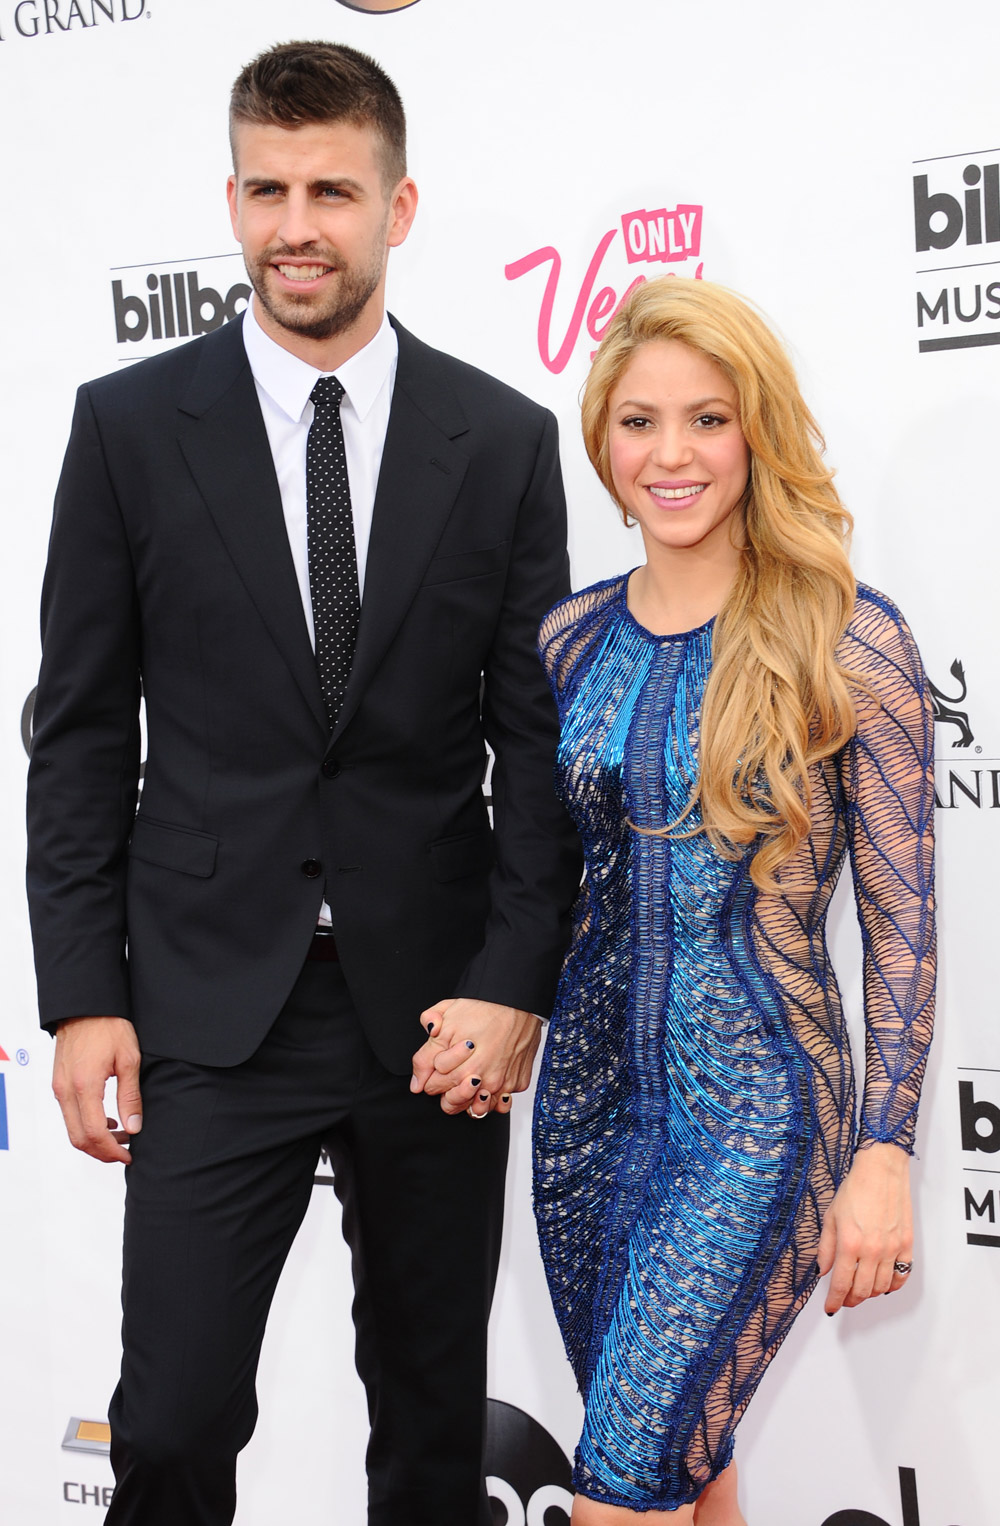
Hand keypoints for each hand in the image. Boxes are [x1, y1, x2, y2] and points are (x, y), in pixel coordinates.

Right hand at [52, 1016, 142, 1163]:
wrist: (86, 1007)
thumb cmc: (108, 1027)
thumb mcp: (129, 1060)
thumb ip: (130, 1096)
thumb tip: (134, 1126)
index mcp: (85, 1086)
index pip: (94, 1133)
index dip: (112, 1151)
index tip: (128, 1155)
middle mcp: (66, 1091)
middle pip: (79, 1138)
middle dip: (102, 1152)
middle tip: (125, 1151)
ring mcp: (59, 1088)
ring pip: (72, 1129)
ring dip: (95, 1140)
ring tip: (121, 1135)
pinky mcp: (59, 1084)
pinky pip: (69, 1115)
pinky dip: (86, 1126)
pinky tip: (107, 1120)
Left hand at [410, 998, 541, 1116]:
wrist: (518, 999)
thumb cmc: (482, 1006)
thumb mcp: (444, 1021)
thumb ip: (425, 1054)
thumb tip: (417, 1082)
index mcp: (459, 1068)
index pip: (432, 1088)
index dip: (431, 1076)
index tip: (437, 1065)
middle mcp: (481, 1080)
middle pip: (453, 1104)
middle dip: (446, 1091)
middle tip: (450, 1073)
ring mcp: (502, 1084)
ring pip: (478, 1110)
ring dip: (471, 1098)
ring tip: (470, 1080)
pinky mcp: (518, 1083)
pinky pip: (502, 1103)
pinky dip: (495, 1096)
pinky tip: (490, 1081)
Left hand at [817, 1142, 912, 1312]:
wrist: (881, 1171)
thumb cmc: (855, 1189)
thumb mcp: (831, 1217)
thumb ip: (826, 1248)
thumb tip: (822, 1271)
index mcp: (850, 1243)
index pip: (841, 1284)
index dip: (834, 1300)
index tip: (830, 1308)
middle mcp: (872, 1250)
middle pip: (863, 1290)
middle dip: (851, 1299)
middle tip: (844, 1300)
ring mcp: (892, 1249)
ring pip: (882, 1287)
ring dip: (870, 1294)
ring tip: (861, 1290)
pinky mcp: (907, 1245)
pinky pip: (902, 1276)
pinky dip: (892, 1286)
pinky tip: (883, 1284)